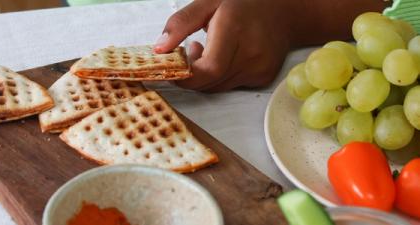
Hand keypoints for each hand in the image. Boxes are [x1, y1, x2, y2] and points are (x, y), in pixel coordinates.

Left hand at [154, 0, 292, 91]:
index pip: (209, 68)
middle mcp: (251, 53)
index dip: (187, 75)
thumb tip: (159, 49)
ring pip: (219, 87)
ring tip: (209, 50)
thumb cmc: (243, 3)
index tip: (175, 65)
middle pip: (211, 82)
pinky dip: (220, 77)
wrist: (284, 11)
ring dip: (205, 76)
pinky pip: (231, 86)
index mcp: (234, 29)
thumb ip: (180, 23)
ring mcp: (260, 68)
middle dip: (192, 74)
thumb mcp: (207, 2)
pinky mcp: (263, 78)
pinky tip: (225, 57)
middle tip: (190, 51)